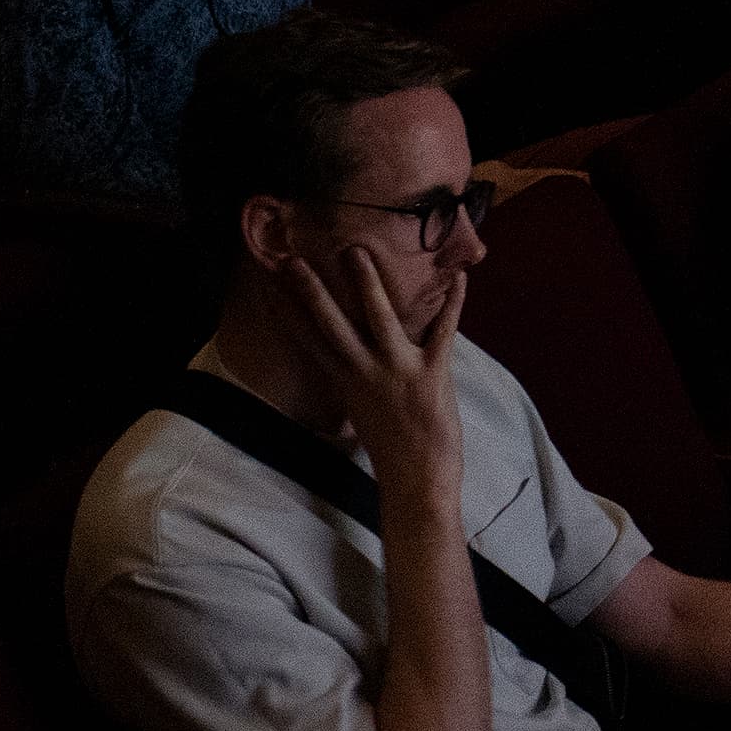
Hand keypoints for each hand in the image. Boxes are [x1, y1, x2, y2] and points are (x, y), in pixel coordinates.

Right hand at [276, 241, 463, 490]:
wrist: (417, 479)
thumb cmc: (392, 447)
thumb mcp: (363, 411)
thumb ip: (359, 380)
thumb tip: (352, 360)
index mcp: (346, 382)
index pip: (309, 340)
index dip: (287, 313)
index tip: (269, 286)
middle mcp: (365, 373)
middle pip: (332, 324)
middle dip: (312, 291)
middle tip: (294, 259)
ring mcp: (397, 370)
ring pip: (379, 317)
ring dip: (368, 282)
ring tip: (357, 251)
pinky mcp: (432, 372)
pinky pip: (444, 329)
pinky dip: (453, 302)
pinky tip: (460, 276)